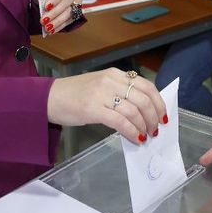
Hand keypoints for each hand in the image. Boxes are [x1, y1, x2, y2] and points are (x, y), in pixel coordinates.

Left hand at [33, 0, 82, 33]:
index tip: (47, 6)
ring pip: (70, 12)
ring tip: (47, 27)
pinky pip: (70, 19)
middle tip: (44, 20)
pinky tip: (52, 29)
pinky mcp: (77, 10)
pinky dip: (60, 25)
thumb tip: (45, 10)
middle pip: (68, 0)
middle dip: (55, 12)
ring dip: (57, 21)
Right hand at [47, 68, 167, 144]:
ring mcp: (102, 94)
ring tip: (146, 135)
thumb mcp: (101, 86)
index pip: (146, 85)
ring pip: (134, 111)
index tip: (162, 115)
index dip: (158, 102)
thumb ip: (120, 92)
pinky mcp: (93, 109)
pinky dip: (132, 131)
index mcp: (115, 74)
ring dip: (144, 126)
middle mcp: (110, 81)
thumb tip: (142, 111)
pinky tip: (135, 138)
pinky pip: (120, 121)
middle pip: (143, 99)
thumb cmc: (75, 94)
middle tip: (155, 129)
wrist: (49, 97)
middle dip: (153, 117)